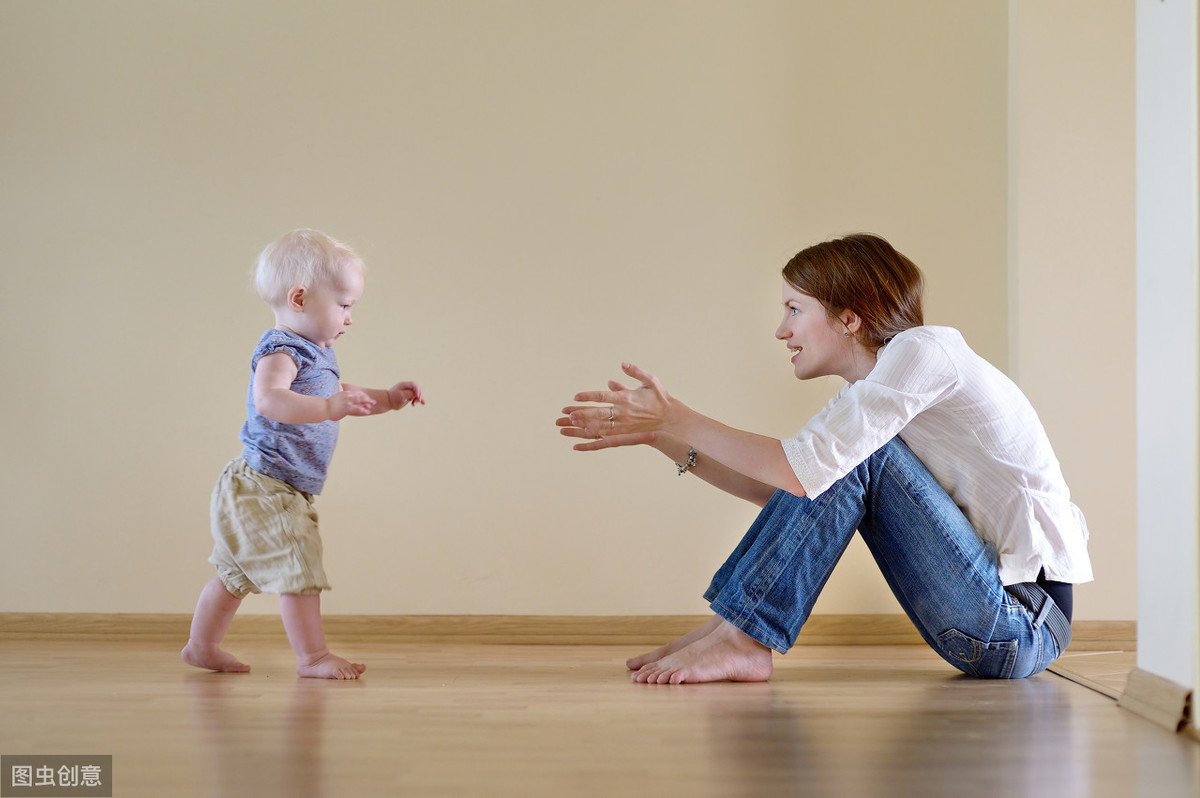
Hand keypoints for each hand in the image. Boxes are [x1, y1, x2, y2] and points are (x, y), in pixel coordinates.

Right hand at [327, 390, 375, 419]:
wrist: (322, 408)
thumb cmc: (327, 405)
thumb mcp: (335, 399)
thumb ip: (340, 398)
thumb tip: (341, 399)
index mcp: (344, 393)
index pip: (356, 393)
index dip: (363, 396)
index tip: (368, 398)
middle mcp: (347, 396)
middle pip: (360, 396)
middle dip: (367, 399)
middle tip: (373, 402)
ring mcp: (347, 402)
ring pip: (359, 401)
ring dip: (367, 403)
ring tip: (372, 406)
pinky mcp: (346, 408)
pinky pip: (356, 408)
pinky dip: (363, 410)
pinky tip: (367, 412)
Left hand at [388, 381, 424, 409]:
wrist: (387, 402)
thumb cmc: (393, 398)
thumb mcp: (401, 396)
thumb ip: (409, 394)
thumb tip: (416, 394)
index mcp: (404, 385)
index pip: (414, 385)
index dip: (417, 389)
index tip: (417, 396)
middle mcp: (407, 387)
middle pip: (417, 389)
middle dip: (419, 394)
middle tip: (418, 400)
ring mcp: (408, 392)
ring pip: (417, 394)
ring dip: (418, 399)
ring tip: (414, 404)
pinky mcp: (409, 396)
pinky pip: (416, 397)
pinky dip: (419, 400)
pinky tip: (423, 403)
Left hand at [558, 363, 672, 444]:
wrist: (671, 419)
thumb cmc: (660, 398)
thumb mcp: (650, 381)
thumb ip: (635, 372)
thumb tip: (623, 364)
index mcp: (627, 398)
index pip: (603, 396)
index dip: (589, 396)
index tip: (576, 396)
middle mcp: (624, 412)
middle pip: (598, 414)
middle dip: (582, 414)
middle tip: (568, 415)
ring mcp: (624, 425)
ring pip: (600, 426)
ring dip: (584, 425)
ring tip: (570, 424)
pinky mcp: (625, 434)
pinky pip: (606, 436)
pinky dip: (592, 438)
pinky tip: (581, 439)